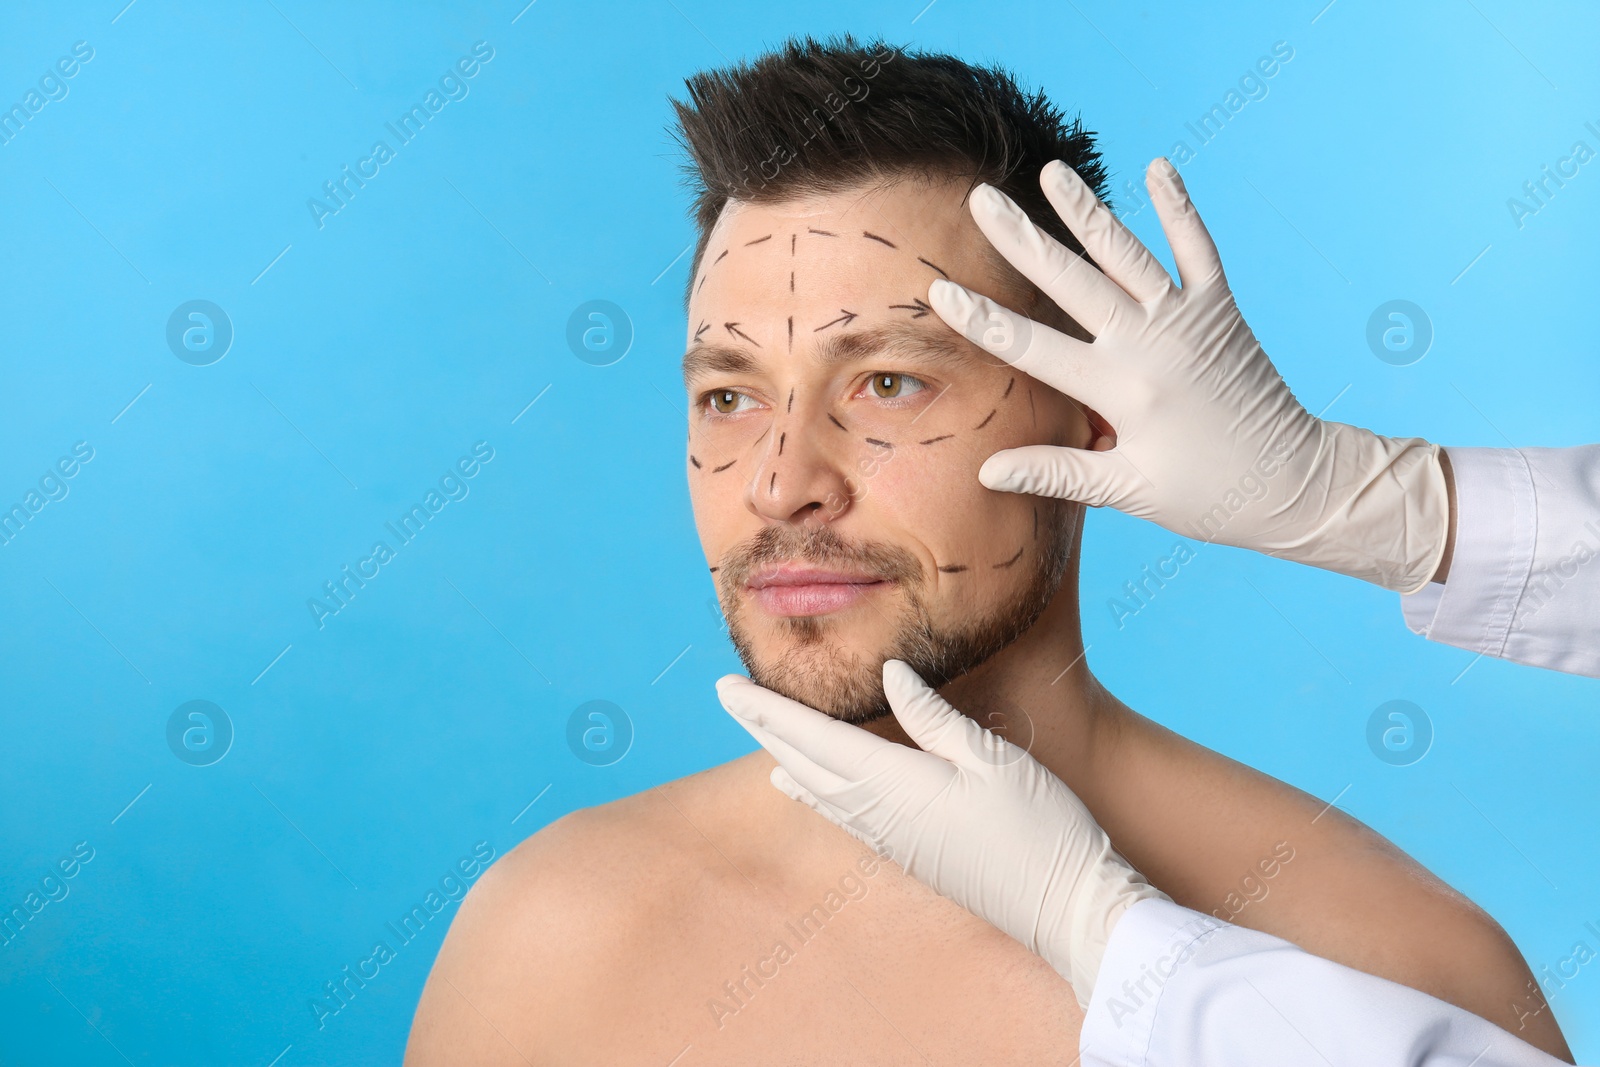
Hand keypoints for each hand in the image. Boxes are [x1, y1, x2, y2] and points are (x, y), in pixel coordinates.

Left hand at [715, 660, 1166, 1008]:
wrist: (1067, 910)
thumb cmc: (1042, 829)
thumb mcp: (993, 759)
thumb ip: (933, 718)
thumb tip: (889, 674)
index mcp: (896, 784)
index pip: (813, 738)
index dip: (768, 710)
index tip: (727, 686)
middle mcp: (882, 815)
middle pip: (805, 763)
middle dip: (763, 727)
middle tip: (726, 694)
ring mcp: (893, 840)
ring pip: (820, 791)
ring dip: (785, 756)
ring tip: (759, 733)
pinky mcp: (910, 853)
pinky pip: (843, 814)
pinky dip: (815, 791)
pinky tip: (806, 787)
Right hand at [928, 157, 1448, 592]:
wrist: (1292, 482)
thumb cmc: (1205, 495)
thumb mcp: (1127, 491)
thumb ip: (1057, 472)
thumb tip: (989, 470)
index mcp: (1122, 391)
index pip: (1035, 349)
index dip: (984, 320)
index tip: (941, 290)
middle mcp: (1151, 345)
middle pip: (1073, 285)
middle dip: (1023, 241)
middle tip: (980, 200)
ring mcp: (1188, 320)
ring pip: (1126, 255)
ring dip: (1087, 211)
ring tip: (1051, 171)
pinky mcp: (1220, 309)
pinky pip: (1197, 249)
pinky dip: (1178, 208)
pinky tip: (1157, 166)